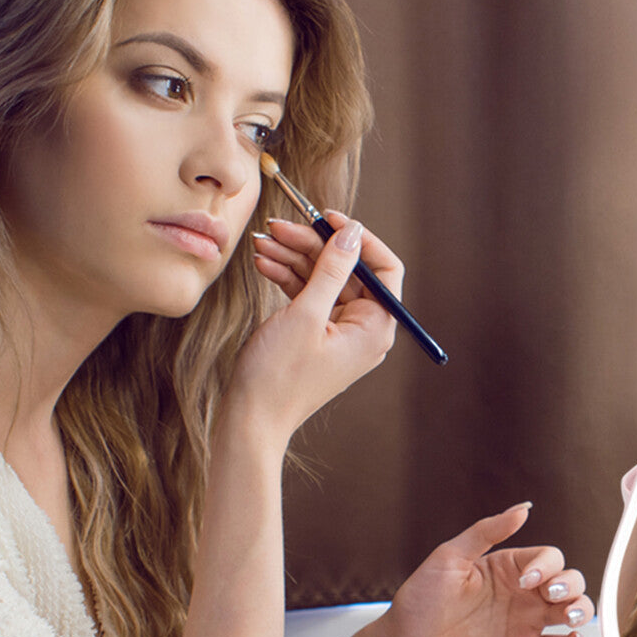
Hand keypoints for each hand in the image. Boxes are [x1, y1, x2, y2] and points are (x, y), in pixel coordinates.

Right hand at [232, 213, 403, 441]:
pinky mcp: (317, 335)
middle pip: (348, 271)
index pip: (385, 270)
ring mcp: (340, 333)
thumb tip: (352, 233)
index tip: (329, 218)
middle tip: (278, 225)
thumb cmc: (279, 374)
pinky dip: (287, 278)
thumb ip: (331, 269)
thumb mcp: (306, 313)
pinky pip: (309, 297)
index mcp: (376, 328)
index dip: (359, 239)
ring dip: (294, 258)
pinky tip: (263, 262)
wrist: (251, 418)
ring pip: (324, 280)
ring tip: (261, 241)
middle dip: (313, 245)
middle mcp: (364, 331)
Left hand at [375, 503, 593, 636]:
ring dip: (581, 611)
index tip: (526, 579)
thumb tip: (522, 509)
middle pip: (568, 582)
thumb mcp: (449, 556)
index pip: (548, 558)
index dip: (547, 565)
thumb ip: (486, 531)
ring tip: (571, 617)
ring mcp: (523, 622)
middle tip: (550, 595)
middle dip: (569, 586)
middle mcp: (520, 593)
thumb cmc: (419, 601)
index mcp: (506, 567)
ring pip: (570, 612)